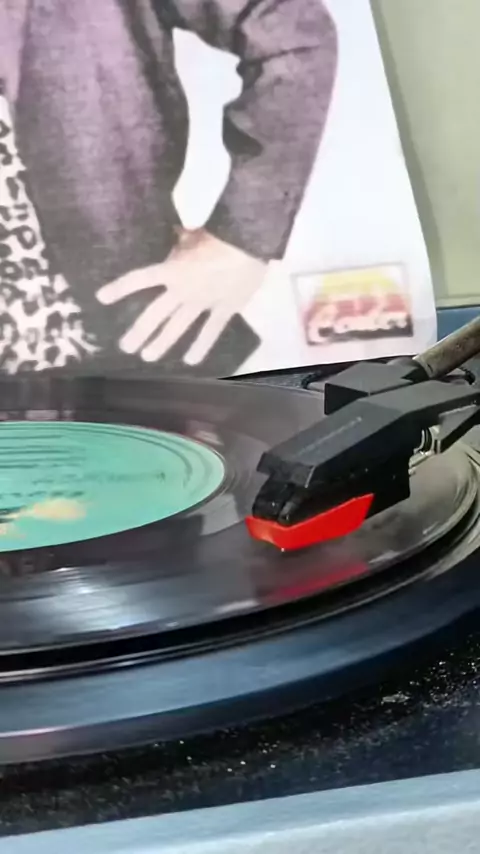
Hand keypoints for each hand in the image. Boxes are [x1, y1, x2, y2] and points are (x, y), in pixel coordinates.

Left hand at [96, 230, 265, 364]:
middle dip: (139, 332)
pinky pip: (211, 331)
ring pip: (178, 327)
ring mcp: (203, 303)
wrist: (251, 243)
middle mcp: (182, 291)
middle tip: (124, 347)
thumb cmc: (221, 233)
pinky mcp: (224, 310)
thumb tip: (174, 233)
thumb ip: (180, 239)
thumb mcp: (195, 233)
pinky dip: (201, 346)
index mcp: (173, 269)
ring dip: (161, 343)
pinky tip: (191, 361)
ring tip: (147, 356)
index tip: (101, 298)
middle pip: (155, 315)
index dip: (119, 288)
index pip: (140, 279)